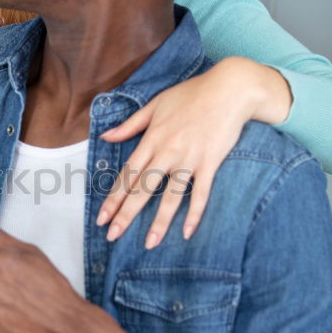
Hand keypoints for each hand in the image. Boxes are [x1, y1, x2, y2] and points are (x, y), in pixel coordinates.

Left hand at [96, 58, 290, 246]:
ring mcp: (189, 159)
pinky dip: (195, 213)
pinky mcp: (210, 163)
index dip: (113, 198)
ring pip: (171, 196)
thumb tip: (106, 137)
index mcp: (151, 139)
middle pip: (143, 189)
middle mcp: (167, 152)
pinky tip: (187, 232)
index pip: (128, 175)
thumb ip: (130, 125)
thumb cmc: (191, 94)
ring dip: (159, 222)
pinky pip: (201, 193)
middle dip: (126, 214)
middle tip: (113, 236)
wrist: (229, 88)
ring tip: (149, 244)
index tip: (102, 218)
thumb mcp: (155, 104)